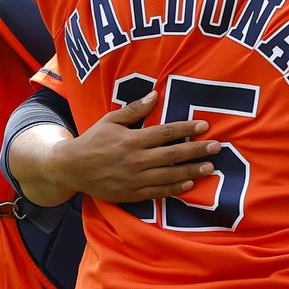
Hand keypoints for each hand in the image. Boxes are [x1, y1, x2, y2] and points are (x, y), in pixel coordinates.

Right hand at [50, 91, 220, 202]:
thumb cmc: (93, 140)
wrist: (71, 168)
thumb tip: (155, 95)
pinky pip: (157, 192)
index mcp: (132, 139)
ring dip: (191, 171)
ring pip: (169, 175)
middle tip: (217, 147)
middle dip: (197, 150)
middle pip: (173, 154)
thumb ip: (134, 109)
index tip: (204, 125)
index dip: (186, 128)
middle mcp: (136, 159)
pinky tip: (189, 185)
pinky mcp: (131, 194)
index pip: (165, 133)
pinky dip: (174, 189)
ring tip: (210, 168)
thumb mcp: (110, 120)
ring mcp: (134, 179)